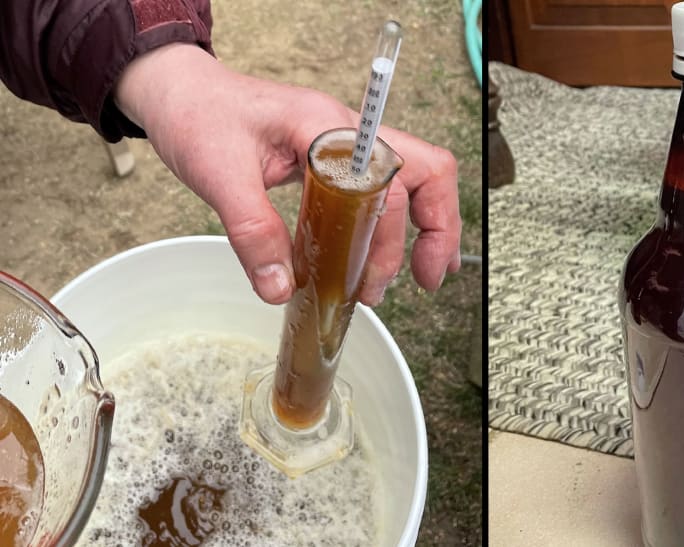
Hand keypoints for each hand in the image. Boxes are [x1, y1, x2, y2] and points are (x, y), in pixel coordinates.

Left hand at [114, 44, 461, 304]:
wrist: (177, 92)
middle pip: (425, 170)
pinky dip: (397, 221)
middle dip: (436, 227)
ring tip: (412, 275)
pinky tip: (390, 252)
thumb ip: (252, 232)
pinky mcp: (333, 159)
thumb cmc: (197, 116)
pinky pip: (384, 186)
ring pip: (414, 176)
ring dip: (423, 226)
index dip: (388, 233)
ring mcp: (344, 143)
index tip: (375, 277)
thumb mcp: (218, 176)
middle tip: (427, 278)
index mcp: (326, 126)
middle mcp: (347, 130)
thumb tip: (280, 287)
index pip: (384, 179)